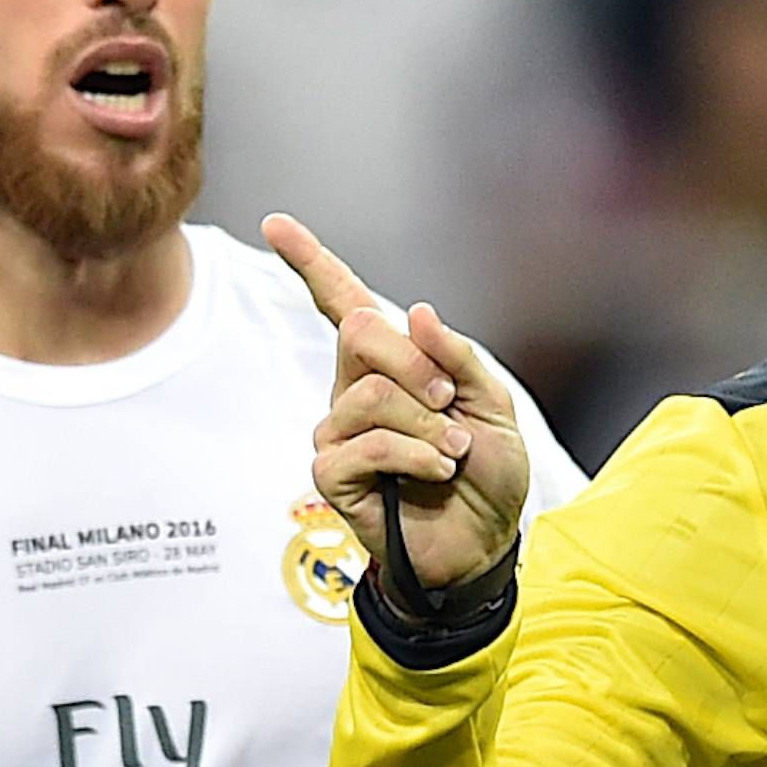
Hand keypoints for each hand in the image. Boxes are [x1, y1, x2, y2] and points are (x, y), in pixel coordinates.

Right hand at [264, 213, 529, 602]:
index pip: (343, 305)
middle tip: (449, 404)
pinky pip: (363, 445)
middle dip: (417, 365)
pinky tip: (435, 473)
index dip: (311, 263)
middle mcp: (356, 392)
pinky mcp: (333, 475)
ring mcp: (339, 432)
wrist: (486, 542)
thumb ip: (455, 358)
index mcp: (391, 366)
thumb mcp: (491, 406)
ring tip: (452, 454)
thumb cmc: (487, 474)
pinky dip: (412, 456)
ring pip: (371, 395)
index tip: (275, 224)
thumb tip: (416, 312)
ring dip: (427, 426)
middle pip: (361, 333)